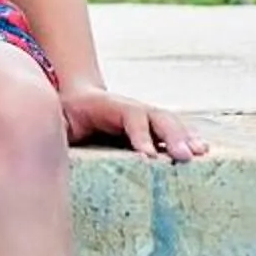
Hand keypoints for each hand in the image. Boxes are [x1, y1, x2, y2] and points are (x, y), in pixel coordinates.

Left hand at [61, 87, 206, 161]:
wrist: (78, 98)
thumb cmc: (66, 115)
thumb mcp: (56, 118)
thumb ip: (57, 127)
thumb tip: (52, 138)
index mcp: (109, 106)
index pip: (130, 116)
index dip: (141, 135)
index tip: (148, 156)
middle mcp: (133, 108)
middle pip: (157, 117)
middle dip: (172, 136)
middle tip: (183, 156)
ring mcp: (145, 115)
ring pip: (170, 122)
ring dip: (186, 137)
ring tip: (201, 153)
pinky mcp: (152, 126)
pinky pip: (174, 131)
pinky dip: (188, 139)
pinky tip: (203, 152)